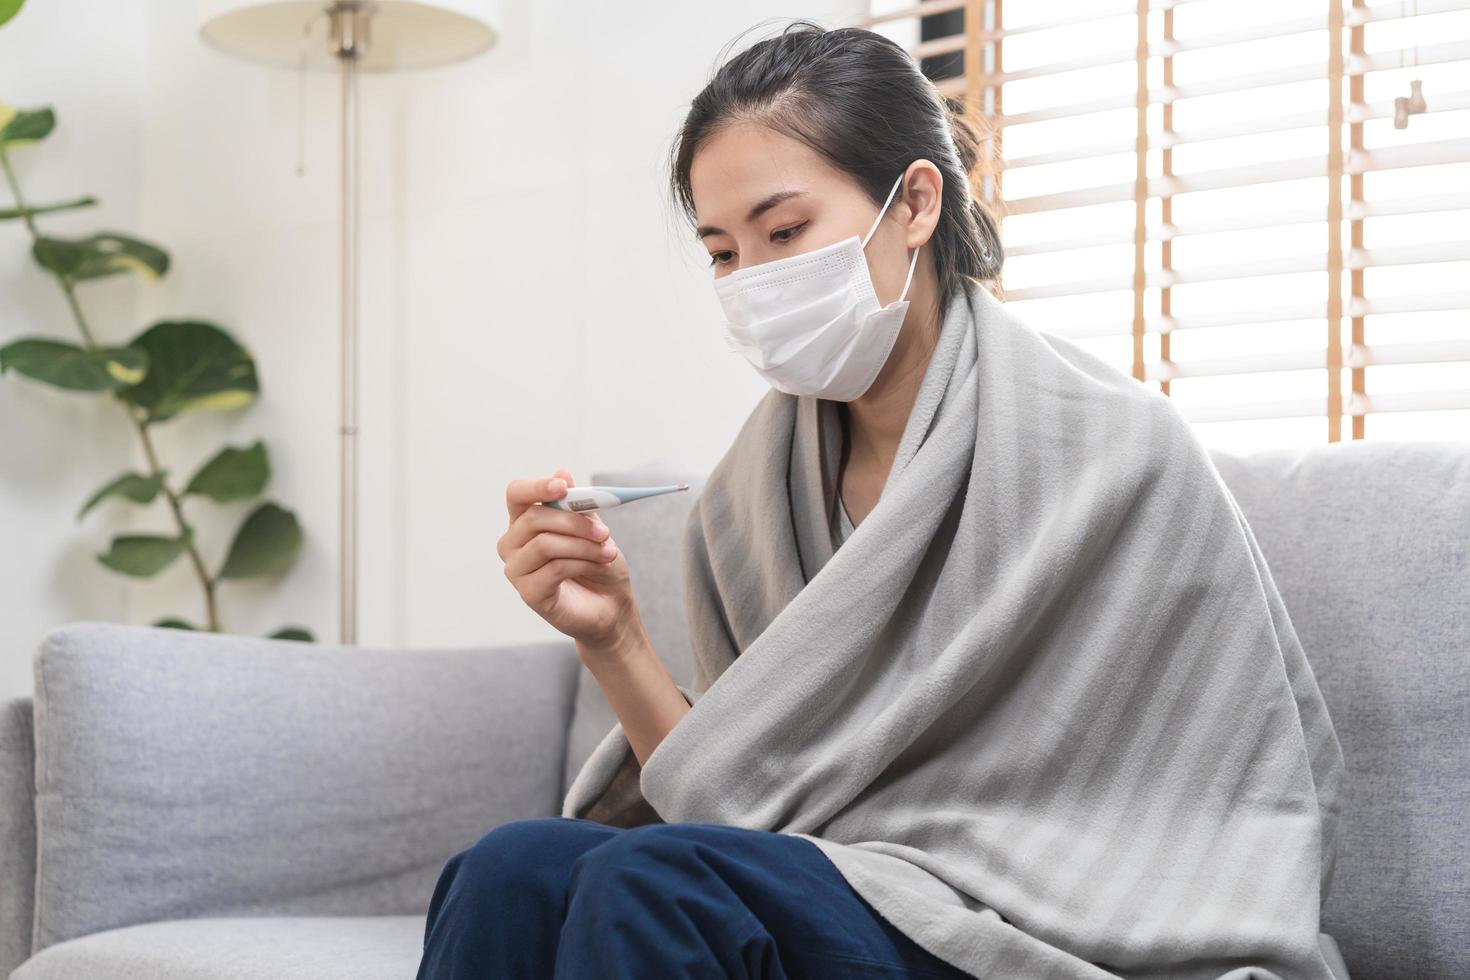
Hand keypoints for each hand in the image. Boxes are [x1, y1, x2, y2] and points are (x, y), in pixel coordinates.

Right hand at [498, 467, 638, 652]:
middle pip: (534, 519)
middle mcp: (513, 544)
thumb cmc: (598, 564)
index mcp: (525, 522)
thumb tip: (562, 471)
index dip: (537, 487)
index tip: (563, 487)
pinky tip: (599, 565)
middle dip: (574, 522)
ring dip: (583, 545)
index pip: (517, 494)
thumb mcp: (593, 528)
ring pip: (545, 544)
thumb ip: (577, 504)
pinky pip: (554, 568)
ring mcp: (517, 570)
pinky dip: (582, 563)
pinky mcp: (528, 593)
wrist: (611, 606)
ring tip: (608, 552)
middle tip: (605, 531)